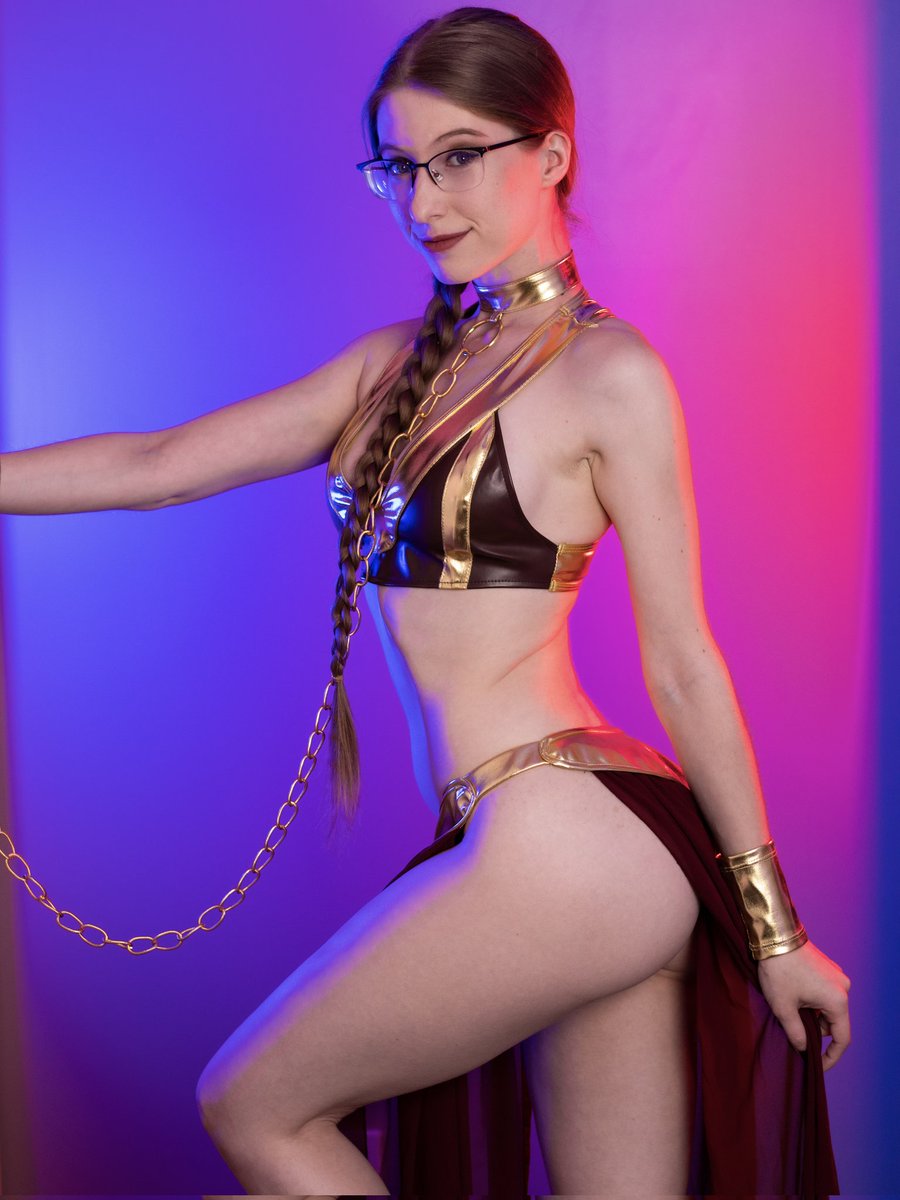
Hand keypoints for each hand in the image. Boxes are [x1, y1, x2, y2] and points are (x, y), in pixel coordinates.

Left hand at [756, 939, 850, 1070]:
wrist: (775, 936)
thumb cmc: (779, 971)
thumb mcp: (783, 1007)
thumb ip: (796, 1033)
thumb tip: (803, 1049)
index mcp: (838, 1001)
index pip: (842, 1039)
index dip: (831, 1057)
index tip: (817, 1065)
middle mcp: (843, 988)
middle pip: (834, 1022)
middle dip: (816, 1032)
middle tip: (794, 1034)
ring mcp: (836, 976)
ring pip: (828, 1008)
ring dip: (812, 1015)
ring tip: (790, 1011)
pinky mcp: (828, 969)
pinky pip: (824, 994)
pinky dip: (812, 1002)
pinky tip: (794, 998)